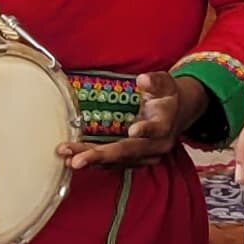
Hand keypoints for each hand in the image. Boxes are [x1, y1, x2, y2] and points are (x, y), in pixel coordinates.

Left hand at [60, 71, 208, 167]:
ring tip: (67, 157)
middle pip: (128, 152)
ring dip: (91, 159)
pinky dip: (93, 161)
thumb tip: (143, 79)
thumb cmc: (166, 97)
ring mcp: (144, 157)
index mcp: (165, 124)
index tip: (133, 130)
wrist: (175, 116)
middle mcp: (156, 146)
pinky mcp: (133, 161)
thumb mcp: (164, 83)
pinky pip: (112, 164)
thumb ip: (155, 81)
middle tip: (77, 160)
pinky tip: (73, 158)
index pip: (157, 129)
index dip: (146, 130)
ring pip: (116, 161)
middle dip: (101, 155)